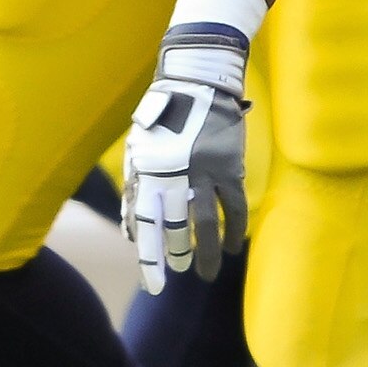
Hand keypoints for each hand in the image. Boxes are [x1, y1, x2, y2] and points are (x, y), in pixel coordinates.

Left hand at [121, 26, 247, 292]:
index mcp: (147, 170)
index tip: (153, 285)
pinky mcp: (230, 165)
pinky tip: (234, 247)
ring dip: (208, 251)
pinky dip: (235, 229)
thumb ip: (134, 191)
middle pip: (176, 227)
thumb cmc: (161, 120)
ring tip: (207, 273)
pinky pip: (235, 206)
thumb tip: (132, 235)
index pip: (145, 224)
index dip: (150, 258)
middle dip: (178, 254)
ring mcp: (204, 170)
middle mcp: (174, 173)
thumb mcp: (137, 150)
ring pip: (207, 221)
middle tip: (182, 272)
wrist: (197, 81)